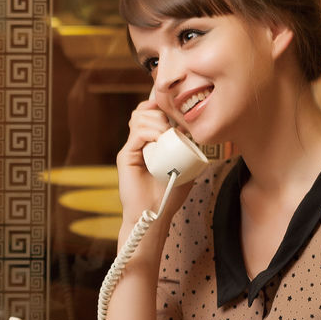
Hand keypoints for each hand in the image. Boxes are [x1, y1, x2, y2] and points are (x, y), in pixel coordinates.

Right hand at [116, 95, 190, 225]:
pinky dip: (151, 132)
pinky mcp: (125, 156)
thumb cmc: (169, 193)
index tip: (176, 112)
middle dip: (160, 112)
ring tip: (167, 135)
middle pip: (143, 111)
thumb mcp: (186, 166)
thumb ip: (188, 148)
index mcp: (150, 142)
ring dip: (157, 122)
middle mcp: (138, 142)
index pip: (150, 112)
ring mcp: (131, 148)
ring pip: (139, 118)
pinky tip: (161, 140)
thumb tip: (194, 130)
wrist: (154, 213)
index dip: (160, 106)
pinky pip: (137, 133)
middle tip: (172, 128)